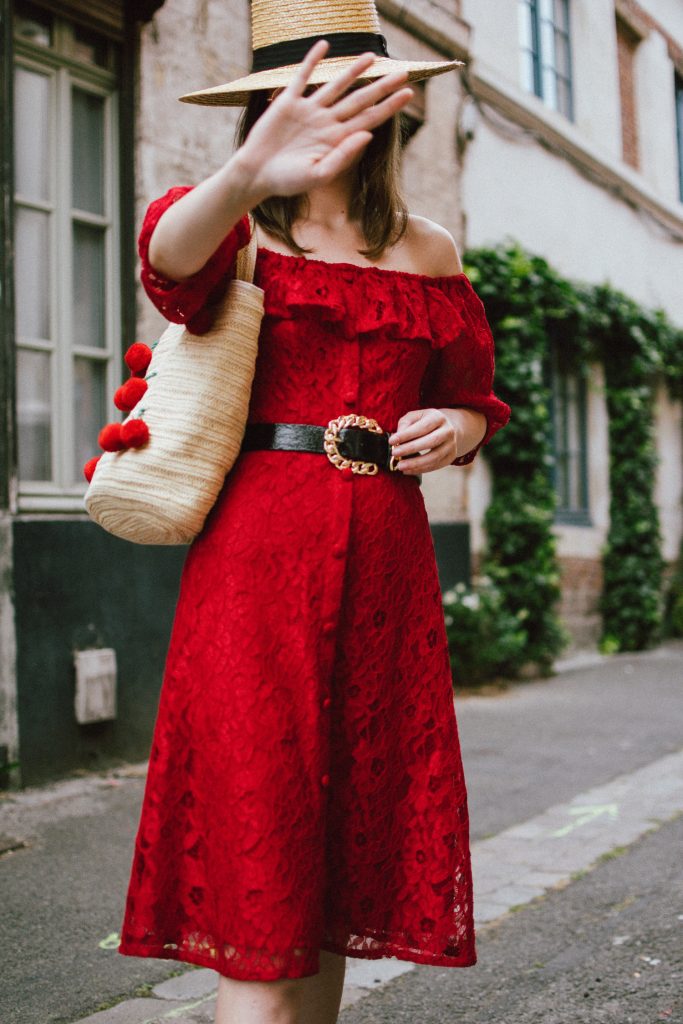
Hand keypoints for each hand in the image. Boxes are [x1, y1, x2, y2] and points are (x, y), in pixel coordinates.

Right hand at [235, 39, 414, 199]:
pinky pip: (302, 77)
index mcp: (336, 140)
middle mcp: (326, 123)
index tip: (408, 94)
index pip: (369, 119)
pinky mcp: (288, 102)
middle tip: (403, 72)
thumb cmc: (286, 182)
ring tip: (372, 57)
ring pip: (336, 85)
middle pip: (359, 100)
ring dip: (354, 71)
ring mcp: (308, 111)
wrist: (255, 174)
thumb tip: (369, 134)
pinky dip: (312, 61)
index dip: (389, 106)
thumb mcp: (317, 175)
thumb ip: (343, 156)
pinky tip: (325, 46)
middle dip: (381, 87)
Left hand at [388, 408, 481, 472]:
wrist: (448, 429)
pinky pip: (435, 466)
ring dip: (415, 464)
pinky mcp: (451, 457)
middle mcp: (448, 431)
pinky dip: (420, 470)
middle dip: (410, 449)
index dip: (406, 435)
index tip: (392, 441)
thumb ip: (405, 424)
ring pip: (434, 457)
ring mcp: (451, 445)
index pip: (422, 427)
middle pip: (430, 442)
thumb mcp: (416, 417)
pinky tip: (408, 470)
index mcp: (439, 418)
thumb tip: (397, 438)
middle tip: (394, 453)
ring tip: (400, 466)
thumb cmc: (426, 422)